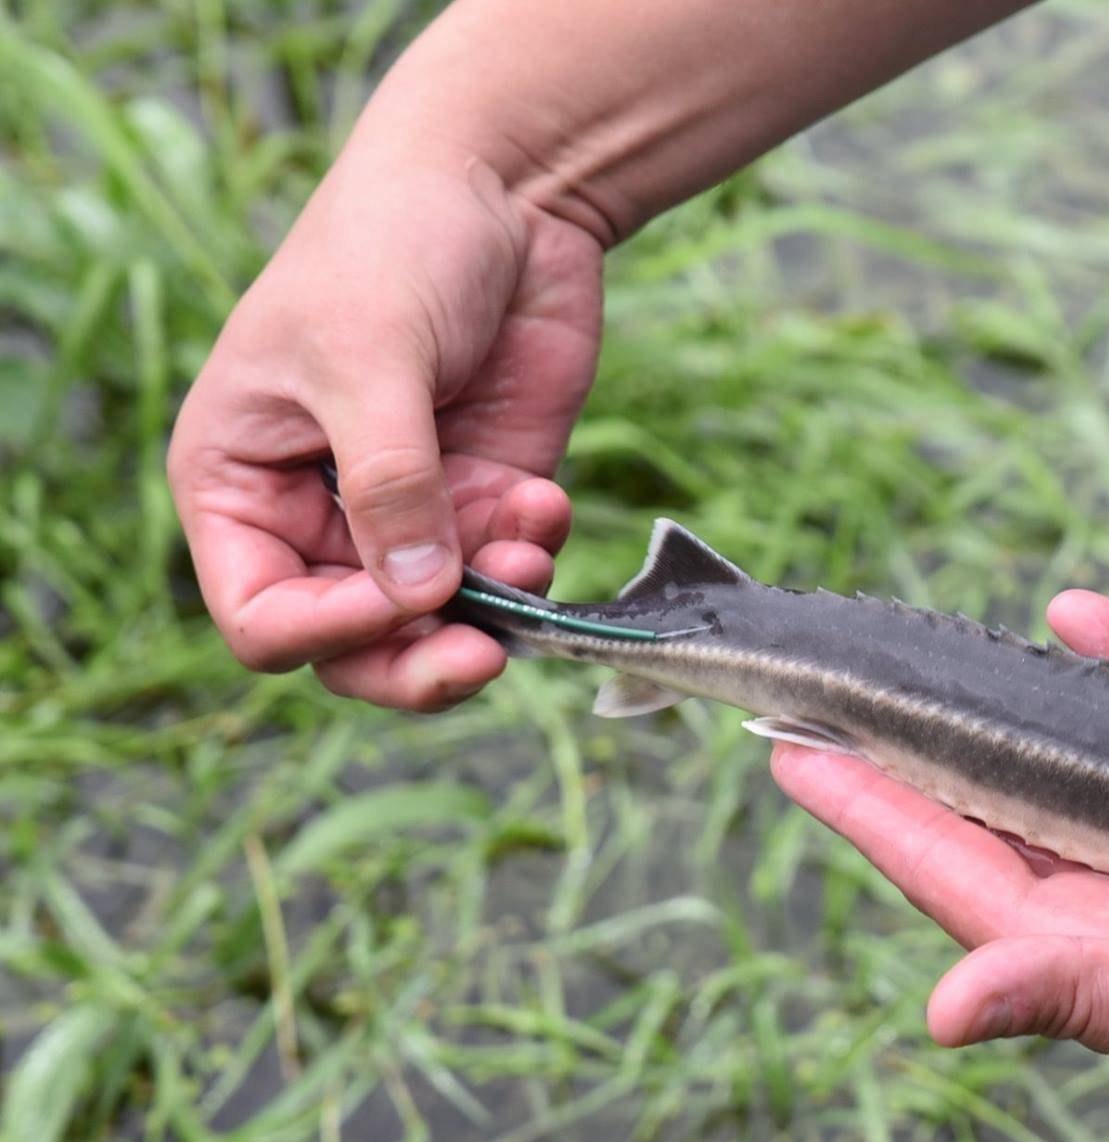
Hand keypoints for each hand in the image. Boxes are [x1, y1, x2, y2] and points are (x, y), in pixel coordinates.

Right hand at [167, 142, 599, 709]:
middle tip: (485, 655)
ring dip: (494, 606)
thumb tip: (420, 597)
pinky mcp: (486, 496)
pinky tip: (545, 501)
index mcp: (239, 483)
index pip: (263, 616)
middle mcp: (316, 513)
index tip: (399, 601)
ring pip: (442, 623)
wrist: (503, 189)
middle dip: (421, 660)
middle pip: (356, 646)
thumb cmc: (393, 245)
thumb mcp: (370, 360)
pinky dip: (533, 555)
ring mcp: (409, 511)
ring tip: (529, 539)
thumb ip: (390, 483)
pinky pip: (508, 571)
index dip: (329, 633)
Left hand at [772, 591, 1108, 1141]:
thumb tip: (942, 1012)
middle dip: (911, 752)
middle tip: (831, 684)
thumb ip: (1082, 995)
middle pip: (990, 811)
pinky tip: (1084, 616)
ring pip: (1068, 763)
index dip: (870, 813)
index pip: (951, 872)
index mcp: (1092, 952)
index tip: (790, 750)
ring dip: (1003, 707)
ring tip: (931, 649)